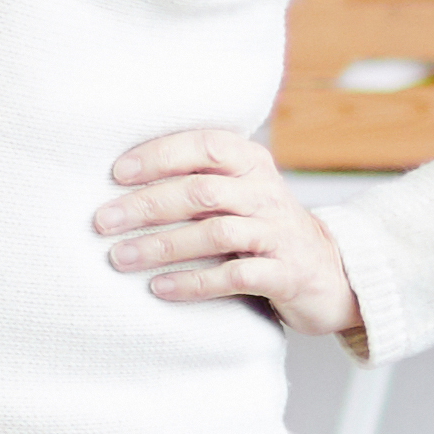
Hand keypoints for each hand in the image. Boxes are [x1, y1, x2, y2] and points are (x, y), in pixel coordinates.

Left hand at [95, 128, 360, 333]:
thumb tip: (121, 181)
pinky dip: (194, 283)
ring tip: (120, 258)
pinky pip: (235, 276)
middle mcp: (265, 193)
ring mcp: (277, 234)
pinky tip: (160, 289)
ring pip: (215, 233)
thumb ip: (197, 178)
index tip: (117, 174)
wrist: (331, 271)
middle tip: (102, 221)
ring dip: (162, 246)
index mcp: (251, 164)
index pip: (204, 145)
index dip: (160, 155)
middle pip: (201, 191)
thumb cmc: (263, 229)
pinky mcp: (285, 274)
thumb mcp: (239, 193)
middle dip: (147, 205)